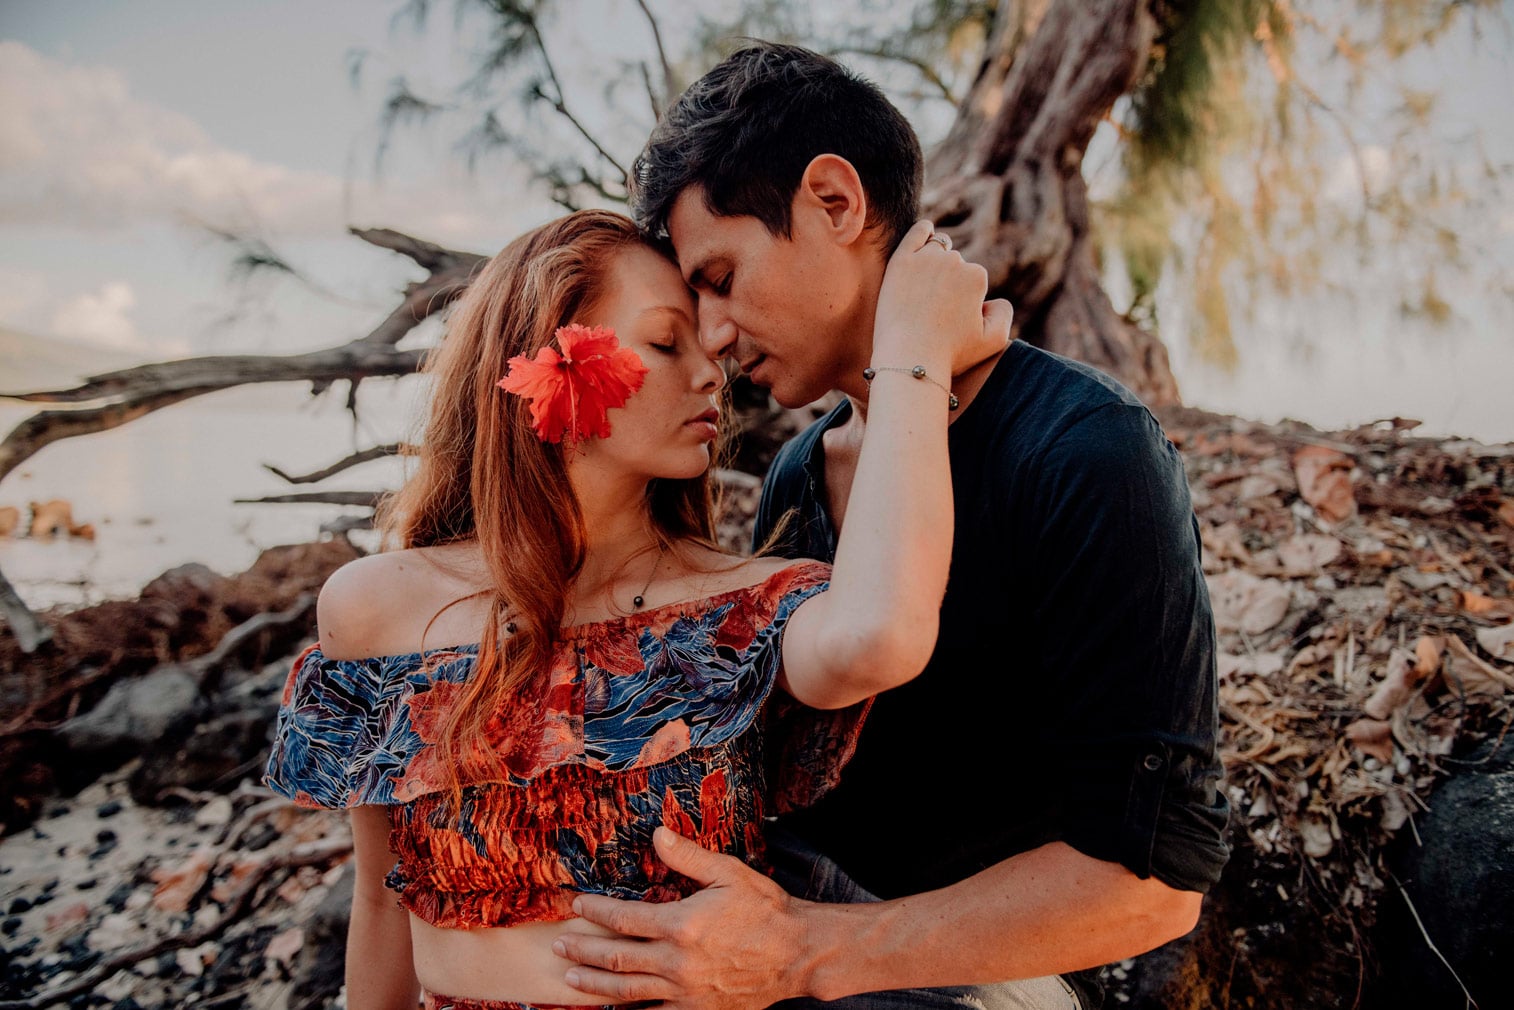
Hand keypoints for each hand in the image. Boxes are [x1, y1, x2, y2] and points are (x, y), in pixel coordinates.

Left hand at [555, 827, 810, 1009]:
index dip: (596, 912)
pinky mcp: (697, 1009)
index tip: (576, 906)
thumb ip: (687, 857)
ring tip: (570, 980)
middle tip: (558, 947)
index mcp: (681, 925)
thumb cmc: (765, 910)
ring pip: (628, 991)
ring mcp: (685, 990)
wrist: (797, 954)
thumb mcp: (728, 873)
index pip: (623, 918)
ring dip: (595, 985)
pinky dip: (631, 1009)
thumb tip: (656, 835)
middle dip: (582, 953)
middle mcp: (677, 962)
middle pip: (616, 959)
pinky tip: (614, 1007)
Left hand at [874, 220, 1012, 375]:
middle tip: (933, 308)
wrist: (909, 358)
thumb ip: (1004, 314)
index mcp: (976, 276)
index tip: (951, 317)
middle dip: (948, 280)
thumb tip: (992, 299)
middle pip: (954, 263)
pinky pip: (917, 232)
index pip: (973, 278)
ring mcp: (926, 258)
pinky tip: (925, 232)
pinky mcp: (901, 260)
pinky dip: (923, 230)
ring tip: (925, 287)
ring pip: (937, 249)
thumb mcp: (994, 341)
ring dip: (935, 261)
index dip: (963, 298)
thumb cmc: (951, 354)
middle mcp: (954, 261)